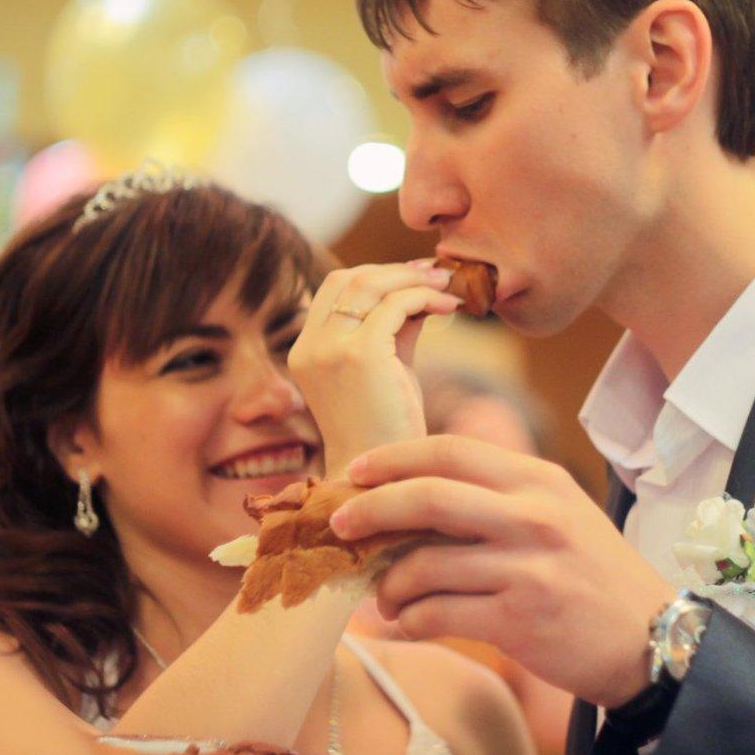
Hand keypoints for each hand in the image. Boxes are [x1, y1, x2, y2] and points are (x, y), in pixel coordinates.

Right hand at [289, 261, 459, 477]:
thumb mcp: (384, 370)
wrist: (379, 483)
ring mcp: (330, 349)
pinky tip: (449, 308)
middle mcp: (310, 346)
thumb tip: (420, 290)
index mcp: (305, 350)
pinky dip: (425, 298)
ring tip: (447, 287)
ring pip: (371, 284)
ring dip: (414, 279)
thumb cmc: (386, 431)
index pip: (334, 288)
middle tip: (436, 274)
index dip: (375, 274)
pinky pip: (396, 305)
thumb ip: (394, 329)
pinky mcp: (360, 355)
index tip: (414, 276)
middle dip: (395, 270)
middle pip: (349, 277)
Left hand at [330, 435, 675, 707]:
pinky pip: (438, 614)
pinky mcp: (520, 620)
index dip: (393, 458)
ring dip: (387, 583)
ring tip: (382, 596)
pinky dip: (409, 621)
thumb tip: (410, 495)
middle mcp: (533, 515)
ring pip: (424, 563)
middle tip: (339, 525)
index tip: (354, 472)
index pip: (450, 450)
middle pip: (428, 496)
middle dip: (370, 509)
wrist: (652, 640)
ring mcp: (527, 567)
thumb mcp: (558, 513)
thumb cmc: (593, 575)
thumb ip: (497, 496)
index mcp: (538, 479)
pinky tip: (406, 623)